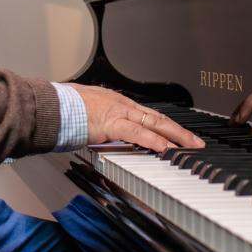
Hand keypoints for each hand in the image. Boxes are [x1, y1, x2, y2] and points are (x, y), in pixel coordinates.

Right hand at [70, 83, 204, 152]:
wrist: (55, 106)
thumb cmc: (66, 109)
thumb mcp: (89, 113)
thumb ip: (101, 123)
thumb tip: (103, 133)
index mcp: (118, 103)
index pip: (149, 115)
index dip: (167, 125)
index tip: (179, 135)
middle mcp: (123, 105)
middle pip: (159, 118)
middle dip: (180, 131)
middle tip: (197, 142)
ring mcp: (119, 112)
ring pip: (154, 123)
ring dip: (175, 136)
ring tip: (190, 146)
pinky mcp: (112, 123)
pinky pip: (137, 132)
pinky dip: (153, 140)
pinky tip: (165, 147)